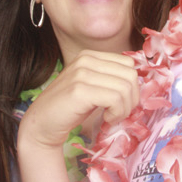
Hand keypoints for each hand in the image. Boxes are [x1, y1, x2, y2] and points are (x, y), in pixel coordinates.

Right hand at [18, 50, 139, 152]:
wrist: (41, 125)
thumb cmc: (69, 110)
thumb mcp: (92, 88)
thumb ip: (110, 80)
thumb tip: (139, 84)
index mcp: (89, 55)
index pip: (129, 65)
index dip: (132, 88)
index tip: (121, 105)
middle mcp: (85, 59)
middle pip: (130, 75)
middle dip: (132, 99)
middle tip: (119, 114)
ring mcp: (81, 73)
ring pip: (125, 87)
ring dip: (124, 108)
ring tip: (112, 118)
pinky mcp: (80, 90)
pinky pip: (115, 98)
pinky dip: (117, 113)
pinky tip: (106, 119)